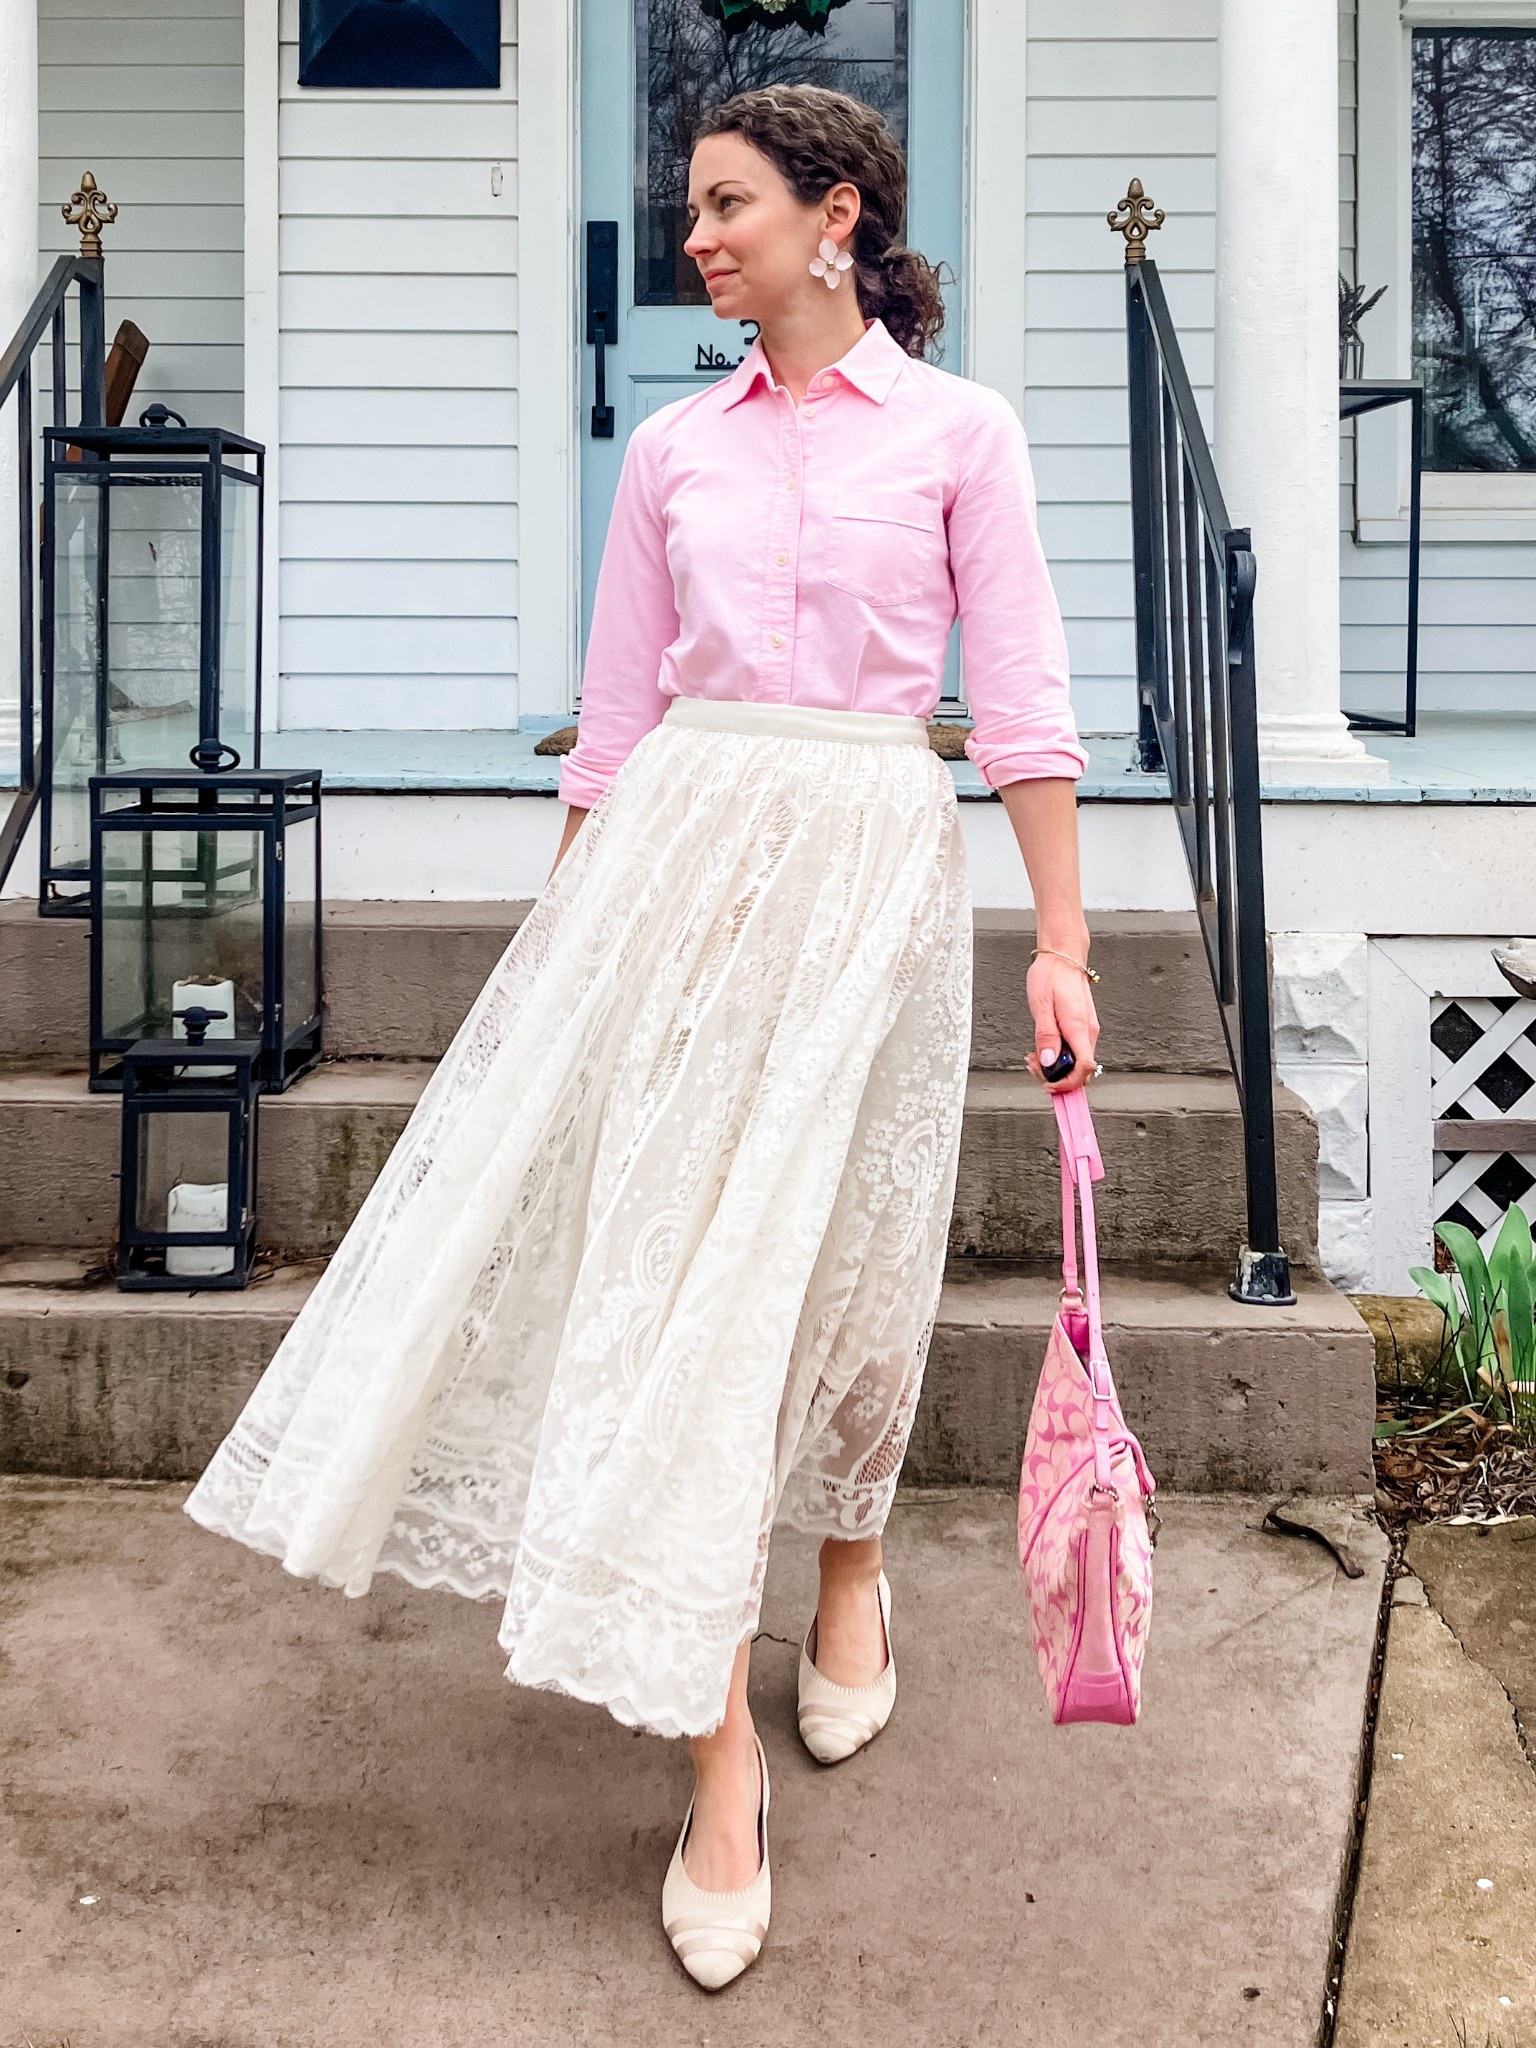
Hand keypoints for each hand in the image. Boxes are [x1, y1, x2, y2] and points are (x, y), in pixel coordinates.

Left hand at [1024, 952, 1099, 1093]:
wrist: (1063, 957)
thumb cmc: (1051, 976)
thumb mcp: (1041, 1005)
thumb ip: (1045, 1035)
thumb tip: (1047, 1061)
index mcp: (1079, 1027)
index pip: (1084, 1068)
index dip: (1067, 1083)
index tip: (1048, 1084)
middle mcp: (1087, 1031)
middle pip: (1080, 1070)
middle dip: (1056, 1076)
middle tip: (1033, 1065)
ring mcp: (1086, 1030)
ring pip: (1076, 1062)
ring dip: (1055, 1066)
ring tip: (1034, 1056)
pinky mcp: (1082, 1027)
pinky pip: (1074, 1051)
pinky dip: (1059, 1055)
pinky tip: (1043, 1048)